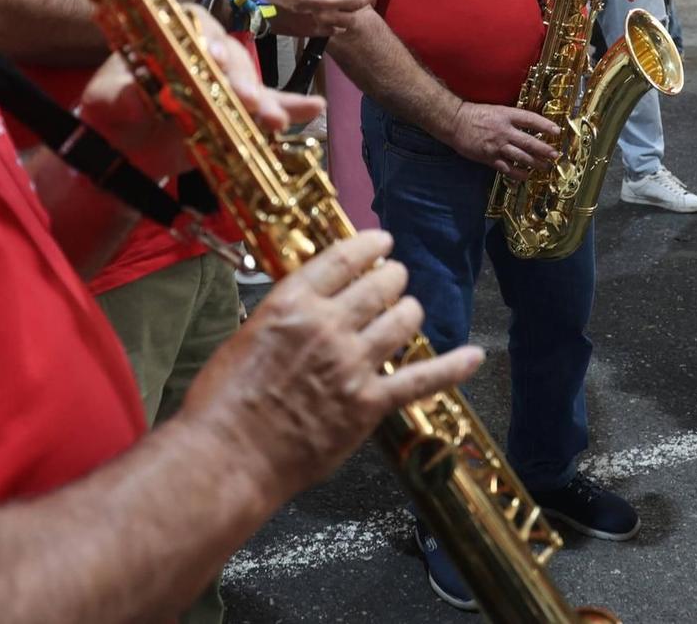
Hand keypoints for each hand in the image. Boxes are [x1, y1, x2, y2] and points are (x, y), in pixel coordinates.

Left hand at [78, 7, 322, 165]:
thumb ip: (121, 96)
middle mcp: (203, 54)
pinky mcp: (236, 114)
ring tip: (274, 119)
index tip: (214, 58)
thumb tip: (136, 96)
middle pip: (230, 56)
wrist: (120, 151)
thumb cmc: (110, 114)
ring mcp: (223, 84)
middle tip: (247, 100)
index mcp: (169, 37)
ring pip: (250, 85)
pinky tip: (315, 108)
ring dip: (266, 101)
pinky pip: (265, 110)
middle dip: (241, 78)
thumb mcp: (105, 102)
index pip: (194, 26)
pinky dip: (290, 109)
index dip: (208, 38)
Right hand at [179, 231, 484, 494]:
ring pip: (403, 321)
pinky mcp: (368, 404)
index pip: (343, 258)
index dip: (370, 245)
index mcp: (292, 302)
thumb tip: (312, 306)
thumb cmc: (224, 400)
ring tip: (409, 312)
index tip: (382, 242)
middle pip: (380, 285)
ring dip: (410, 312)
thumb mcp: (247, 335)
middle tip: (395, 281)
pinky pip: (420, 380)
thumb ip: (286, 317)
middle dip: (393, 279)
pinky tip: (473, 356)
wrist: (227, 454)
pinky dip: (451, 367)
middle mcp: (328, 324)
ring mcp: (352, 363)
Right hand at [443, 102, 560, 175]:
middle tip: (555, 155)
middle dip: (544, 149)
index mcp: (506, 115)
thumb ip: (512, 119)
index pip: (530, 119)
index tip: (557, 131)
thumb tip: (530, 126)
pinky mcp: (490, 158)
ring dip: (535, 163)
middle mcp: (504, 131)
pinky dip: (518, 173)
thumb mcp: (497, 111)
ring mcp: (497, 146)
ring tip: (545, 167)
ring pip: (521, 156)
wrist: (455, 123)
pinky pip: (507, 168)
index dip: (545, 125)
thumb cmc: (476, 114)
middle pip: (529, 141)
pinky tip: (526, 176)